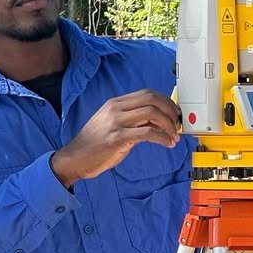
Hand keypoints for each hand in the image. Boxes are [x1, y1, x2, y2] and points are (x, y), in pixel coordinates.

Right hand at [51, 89, 180, 186]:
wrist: (74, 159)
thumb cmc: (94, 146)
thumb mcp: (113, 126)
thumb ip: (132, 121)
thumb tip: (156, 121)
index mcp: (115, 104)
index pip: (147, 93)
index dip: (166, 102)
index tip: (174, 114)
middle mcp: (116, 109)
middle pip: (153, 99)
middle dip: (171, 111)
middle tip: (178, 125)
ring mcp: (116, 122)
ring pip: (153, 113)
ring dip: (169, 125)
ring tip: (174, 137)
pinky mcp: (118, 138)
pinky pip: (148, 132)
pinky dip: (163, 137)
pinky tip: (167, 143)